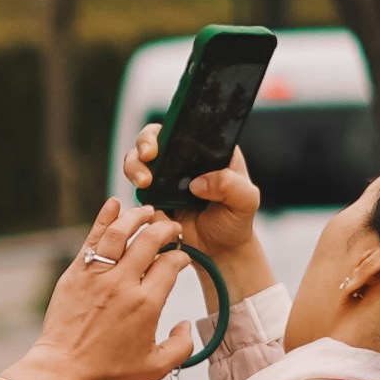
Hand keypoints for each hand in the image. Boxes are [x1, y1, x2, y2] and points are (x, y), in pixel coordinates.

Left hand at [5, 204, 204, 379]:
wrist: (63, 367)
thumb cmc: (108, 369)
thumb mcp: (155, 367)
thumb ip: (181, 346)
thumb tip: (186, 325)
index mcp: (147, 303)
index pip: (171, 263)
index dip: (181, 255)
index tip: (181, 257)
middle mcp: (124, 284)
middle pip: (151, 240)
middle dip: (166, 229)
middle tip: (170, 228)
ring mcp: (98, 275)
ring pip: (121, 232)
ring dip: (138, 216)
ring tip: (147, 212)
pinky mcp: (77, 272)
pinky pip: (93, 238)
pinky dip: (104, 217)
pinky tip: (114, 204)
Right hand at [114, 127, 272, 296]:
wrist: (220, 252)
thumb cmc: (235, 221)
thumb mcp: (245, 200)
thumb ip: (231, 186)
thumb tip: (198, 183)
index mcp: (207, 149)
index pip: (184, 127)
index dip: (169, 128)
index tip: (163, 142)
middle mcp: (183, 158)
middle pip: (153, 138)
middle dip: (144, 143)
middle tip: (148, 157)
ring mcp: (165, 177)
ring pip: (138, 160)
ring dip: (134, 167)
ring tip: (143, 183)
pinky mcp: (153, 196)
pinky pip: (137, 189)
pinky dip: (137, 194)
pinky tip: (151, 207)